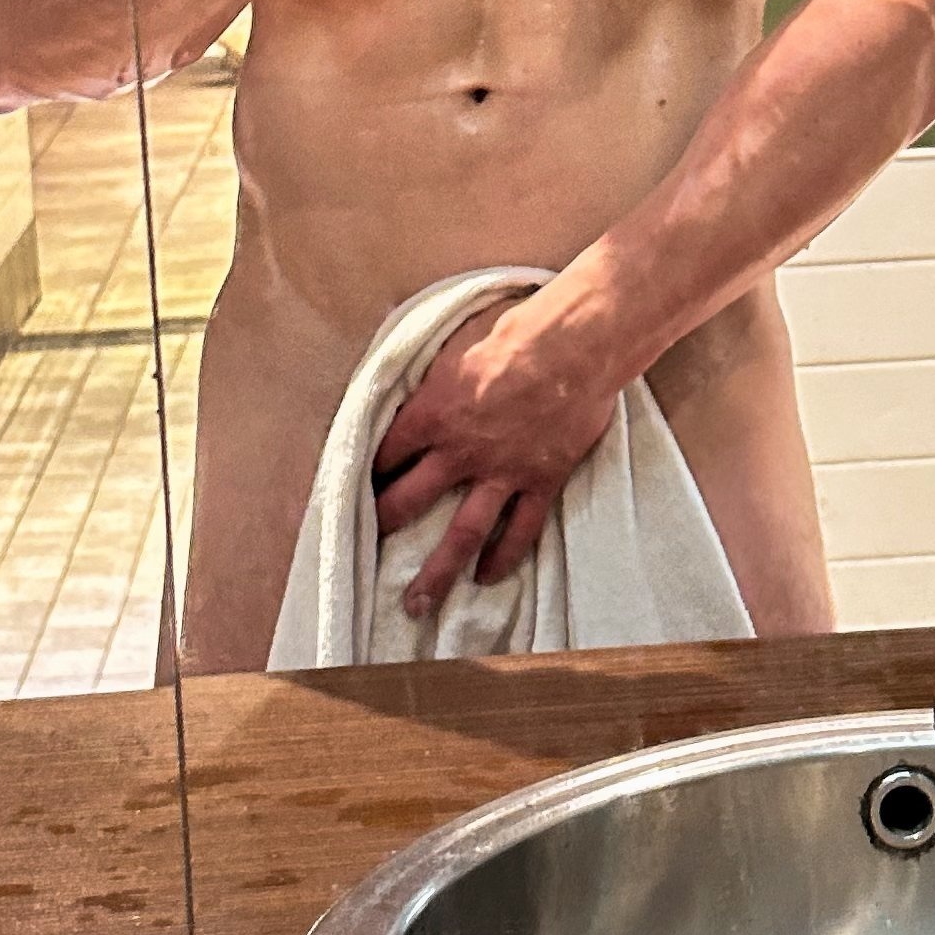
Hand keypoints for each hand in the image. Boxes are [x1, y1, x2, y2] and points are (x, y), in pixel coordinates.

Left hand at [370, 292, 619, 617]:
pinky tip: (488, 575)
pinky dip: (504, 556)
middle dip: (385, 524)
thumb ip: (432, 375)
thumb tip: (413, 377)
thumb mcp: (454, 343)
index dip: (369, 471)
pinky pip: (520, 529)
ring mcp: (502, 473)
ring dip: (437, 571)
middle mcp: (459, 453)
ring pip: (462, 533)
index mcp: (431, 416)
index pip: (386, 454)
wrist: (574, 346)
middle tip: (369, 547)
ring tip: (418, 602)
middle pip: (410, 501)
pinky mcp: (541, 480)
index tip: (360, 485)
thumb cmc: (514, 332)